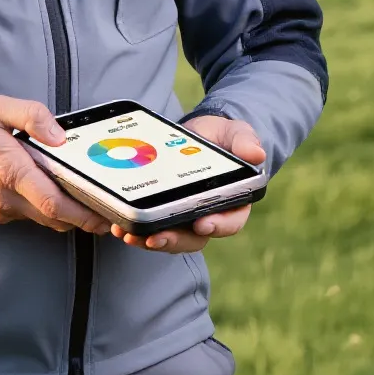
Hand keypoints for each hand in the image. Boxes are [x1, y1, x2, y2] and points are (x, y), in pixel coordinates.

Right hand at [0, 96, 113, 234]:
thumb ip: (31, 115)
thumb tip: (60, 135)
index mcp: (8, 170)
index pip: (52, 203)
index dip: (82, 212)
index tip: (105, 212)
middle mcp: (6, 197)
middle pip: (55, 218)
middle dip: (84, 216)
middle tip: (109, 208)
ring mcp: (1, 209)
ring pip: (45, 220)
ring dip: (68, 214)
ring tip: (89, 198)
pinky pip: (31, 216)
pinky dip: (49, 209)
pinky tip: (58, 192)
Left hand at [112, 114, 265, 254]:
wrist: (197, 134)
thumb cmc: (222, 138)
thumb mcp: (236, 134)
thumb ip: (245, 142)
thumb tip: (256, 155)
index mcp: (233, 202)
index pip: (230, 221)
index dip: (218, 226)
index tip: (201, 224)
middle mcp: (208, 216)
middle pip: (193, 238)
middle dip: (173, 240)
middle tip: (154, 238)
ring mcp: (182, 217)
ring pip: (169, 237)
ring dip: (148, 239)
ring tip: (128, 233)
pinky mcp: (161, 212)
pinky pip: (149, 226)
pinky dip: (134, 227)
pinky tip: (117, 223)